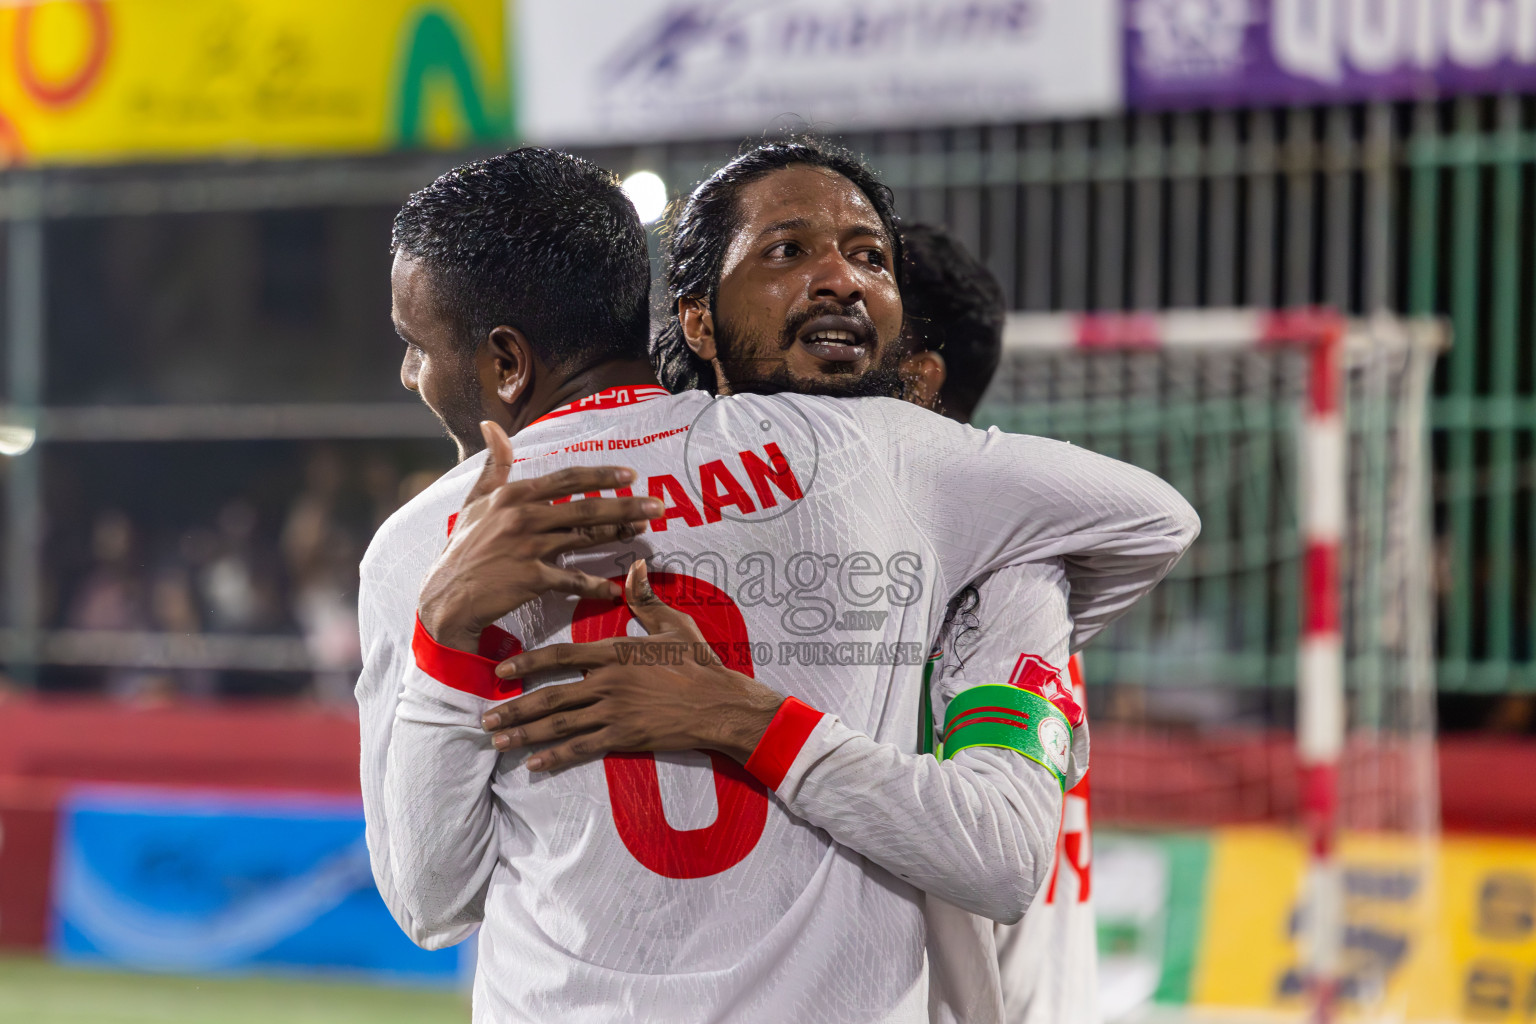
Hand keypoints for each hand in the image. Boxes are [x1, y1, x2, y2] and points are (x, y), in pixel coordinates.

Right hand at [418, 421, 665, 651]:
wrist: (446, 596)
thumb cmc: (464, 548)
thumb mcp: (474, 502)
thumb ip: (492, 465)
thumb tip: (490, 425)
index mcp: (513, 496)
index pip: (566, 478)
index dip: (601, 475)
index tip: (631, 474)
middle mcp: (523, 517)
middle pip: (585, 507)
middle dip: (625, 504)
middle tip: (657, 505)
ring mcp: (527, 547)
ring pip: (584, 538)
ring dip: (617, 534)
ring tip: (643, 532)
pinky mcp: (530, 578)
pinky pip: (572, 581)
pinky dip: (595, 586)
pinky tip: (616, 589)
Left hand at [480, 560, 784, 770]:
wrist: (720, 703)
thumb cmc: (698, 662)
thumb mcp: (673, 624)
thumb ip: (646, 598)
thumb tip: (635, 565)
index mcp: (615, 652)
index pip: (560, 656)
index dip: (526, 662)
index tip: (500, 671)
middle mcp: (608, 681)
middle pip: (550, 694)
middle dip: (513, 707)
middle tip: (484, 718)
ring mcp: (615, 711)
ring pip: (560, 725)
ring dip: (525, 734)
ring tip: (498, 741)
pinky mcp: (625, 736)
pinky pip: (582, 748)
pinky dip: (555, 757)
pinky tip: (534, 764)